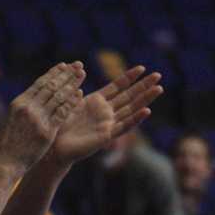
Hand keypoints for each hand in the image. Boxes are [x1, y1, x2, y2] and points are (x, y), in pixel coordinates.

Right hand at [0, 63, 85, 169]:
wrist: (5, 162)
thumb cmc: (8, 143)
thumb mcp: (13, 119)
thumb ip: (26, 108)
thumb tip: (37, 97)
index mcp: (19, 102)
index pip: (40, 83)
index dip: (54, 73)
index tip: (64, 65)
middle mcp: (28, 107)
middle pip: (51, 86)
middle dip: (66, 74)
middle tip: (78, 65)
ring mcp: (38, 119)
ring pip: (58, 96)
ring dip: (72, 84)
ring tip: (81, 75)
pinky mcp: (47, 131)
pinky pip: (62, 113)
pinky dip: (72, 102)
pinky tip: (80, 94)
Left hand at [49, 65, 163, 166]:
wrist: (55, 146)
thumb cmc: (59, 125)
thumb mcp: (68, 102)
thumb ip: (77, 88)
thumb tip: (80, 69)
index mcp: (97, 101)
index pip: (118, 86)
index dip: (129, 77)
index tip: (142, 67)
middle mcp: (106, 112)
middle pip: (129, 96)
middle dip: (144, 85)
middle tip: (158, 75)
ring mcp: (108, 124)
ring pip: (131, 109)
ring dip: (145, 99)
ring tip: (159, 88)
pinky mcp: (107, 136)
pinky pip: (123, 126)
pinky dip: (135, 119)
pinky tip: (147, 111)